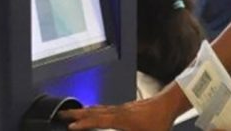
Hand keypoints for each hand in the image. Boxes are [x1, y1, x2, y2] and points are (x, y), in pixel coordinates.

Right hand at [61, 97, 176, 130]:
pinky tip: (95, 112)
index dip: (84, 124)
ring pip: (98, 108)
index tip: (70, 127)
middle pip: (93, 111)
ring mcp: (121, 108)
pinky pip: (105, 108)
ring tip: (73, 113)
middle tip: (61, 114)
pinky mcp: (125, 108)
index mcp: (122, 119)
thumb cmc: (160, 121)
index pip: (98, 120)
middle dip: (76, 113)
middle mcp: (118, 111)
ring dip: (84, 111)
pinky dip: (95, 110)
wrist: (169, 103)